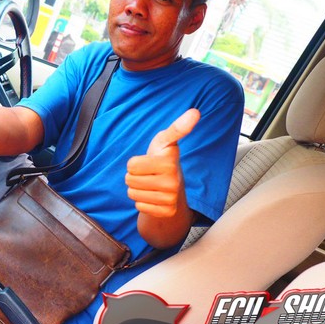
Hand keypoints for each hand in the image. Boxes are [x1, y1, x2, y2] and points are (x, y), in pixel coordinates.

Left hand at [126, 108, 199, 223]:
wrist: (173, 188)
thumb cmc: (164, 160)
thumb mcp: (166, 141)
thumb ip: (177, 128)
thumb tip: (195, 112)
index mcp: (169, 162)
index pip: (131, 165)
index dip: (135, 163)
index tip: (150, 161)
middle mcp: (172, 181)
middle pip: (129, 180)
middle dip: (135, 176)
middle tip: (149, 174)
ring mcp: (170, 198)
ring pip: (132, 193)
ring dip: (137, 189)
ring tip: (150, 184)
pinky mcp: (166, 211)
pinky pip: (139, 206)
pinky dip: (142, 202)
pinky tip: (153, 196)